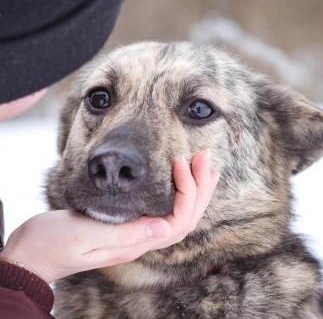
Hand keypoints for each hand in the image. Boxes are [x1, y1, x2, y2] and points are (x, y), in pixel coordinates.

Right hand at [1, 150, 217, 282]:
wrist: (33, 252)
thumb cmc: (53, 244)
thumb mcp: (84, 236)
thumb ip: (125, 235)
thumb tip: (164, 228)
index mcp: (134, 244)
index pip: (178, 220)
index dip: (187, 191)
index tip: (180, 163)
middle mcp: (142, 240)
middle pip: (186, 217)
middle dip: (200, 186)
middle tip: (205, 156)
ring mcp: (138, 233)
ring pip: (180, 215)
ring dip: (196, 190)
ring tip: (205, 164)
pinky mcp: (131, 224)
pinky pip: (165, 210)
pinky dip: (180, 193)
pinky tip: (184, 179)